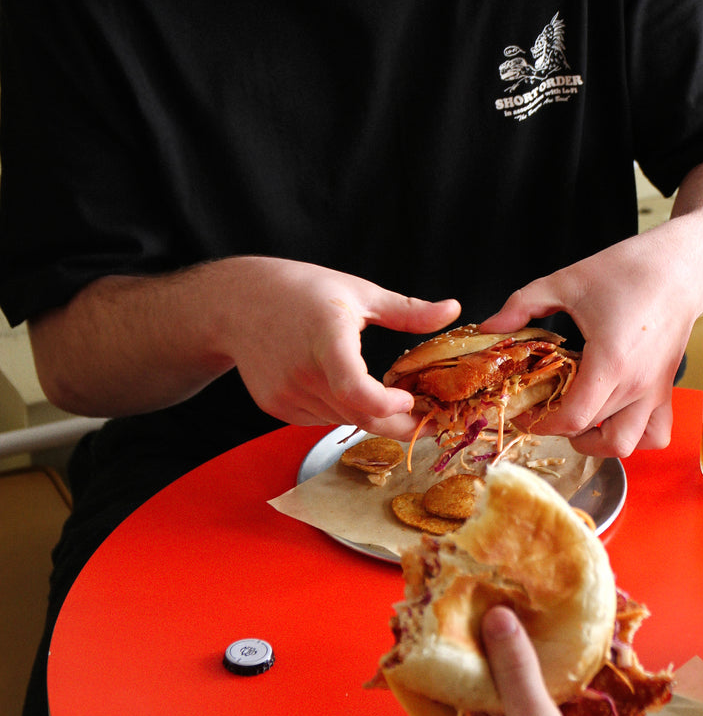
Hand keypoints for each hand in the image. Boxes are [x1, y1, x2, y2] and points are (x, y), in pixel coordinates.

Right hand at [220, 257, 459, 432]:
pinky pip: (323, 419)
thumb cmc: (301, 290)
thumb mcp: (358, 292)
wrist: (235, 304)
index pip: (354, 387)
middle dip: (399, 424)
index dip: (386, 404)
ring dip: (372, 416)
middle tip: (429, 421)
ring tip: (394, 400)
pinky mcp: (276, 407)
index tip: (411, 399)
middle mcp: (302, 371)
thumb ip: (408, 311)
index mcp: (325, 337)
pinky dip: (343, 411)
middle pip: (360, 415)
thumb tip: (453, 309)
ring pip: (344, 420)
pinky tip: (347, 391)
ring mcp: (287, 393)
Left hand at [427, 607, 702, 715]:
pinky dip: (566, 712)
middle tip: (493, 631)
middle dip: (490, 674)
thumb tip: (494, 621)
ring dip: (531, 690)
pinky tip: (581, 682)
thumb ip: (514, 672)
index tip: (448, 635)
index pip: (435, 715)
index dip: (440, 674)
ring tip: (533, 646)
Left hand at [479, 145, 702, 458]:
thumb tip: (490, 327)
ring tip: (578, 423)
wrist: (681, 265)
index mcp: (610, 362)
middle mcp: (636, 385)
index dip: (541, 423)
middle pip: (592, 433)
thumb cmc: (627, 270)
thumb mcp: (566, 282)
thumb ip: (523, 305)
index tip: (523, 412)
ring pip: (626, 444)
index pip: (572, 419)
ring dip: (597, 443)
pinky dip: (633, 437)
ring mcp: (655, 392)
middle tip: (541, 410)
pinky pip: (655, 434)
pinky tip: (613, 418)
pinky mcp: (666, 390)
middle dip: (559, 429)